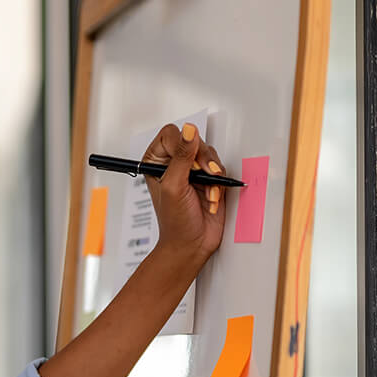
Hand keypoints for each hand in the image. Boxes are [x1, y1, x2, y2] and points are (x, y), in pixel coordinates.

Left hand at [140, 121, 227, 263]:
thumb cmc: (175, 222)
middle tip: (203, 175)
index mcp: (156, 162)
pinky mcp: (209, 179)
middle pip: (194, 141)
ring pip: (209, 154)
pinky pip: (220, 169)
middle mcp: (174, 163)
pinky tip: (211, 197)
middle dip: (202, 160)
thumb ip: (182, 157)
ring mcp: (192, 171)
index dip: (183, 144)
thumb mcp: (174, 186)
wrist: (192, 244)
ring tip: (206, 191)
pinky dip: (219, 183)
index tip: (188, 162)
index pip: (171, 135)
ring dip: (211, 174)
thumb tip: (189, 132)